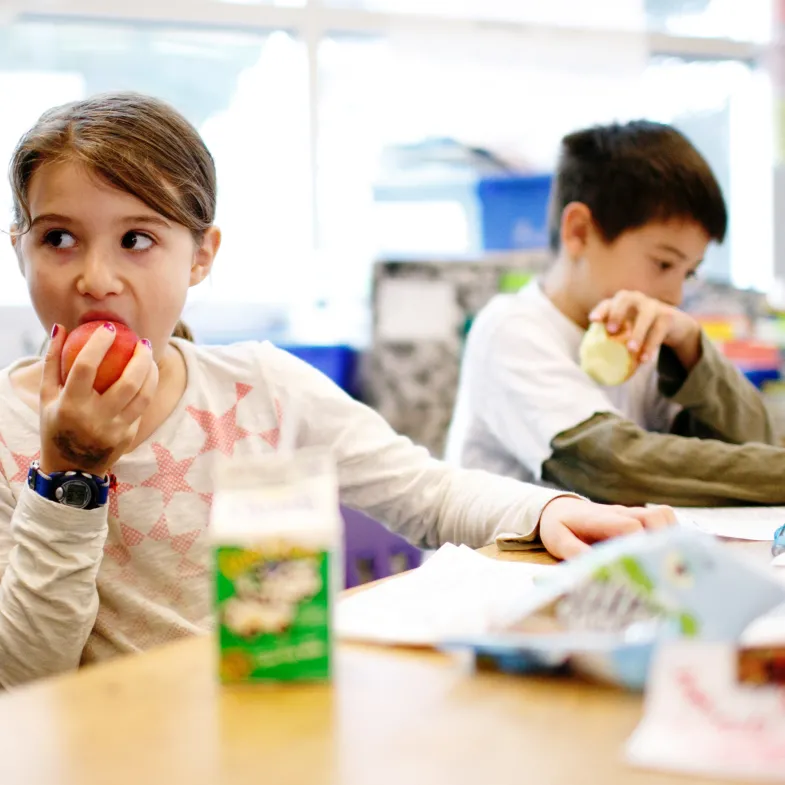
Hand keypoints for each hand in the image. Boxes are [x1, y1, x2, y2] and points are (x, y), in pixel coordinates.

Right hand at [39, 323, 157, 476]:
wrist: (70, 469)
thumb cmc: (56, 423)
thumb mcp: (46, 396)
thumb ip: (52, 361)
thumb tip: (62, 327)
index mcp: (69, 405)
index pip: (85, 367)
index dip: (99, 344)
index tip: (110, 327)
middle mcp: (94, 419)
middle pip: (126, 383)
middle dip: (140, 358)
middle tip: (143, 342)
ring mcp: (114, 430)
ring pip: (143, 397)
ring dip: (151, 373)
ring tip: (149, 356)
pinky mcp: (127, 438)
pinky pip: (141, 409)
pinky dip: (147, 389)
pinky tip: (149, 375)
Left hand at [539, 496, 675, 559]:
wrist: (559, 508)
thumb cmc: (559, 527)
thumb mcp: (558, 541)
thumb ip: (575, 552)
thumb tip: (596, 566)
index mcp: (600, 519)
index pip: (630, 526)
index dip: (640, 545)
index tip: (643, 566)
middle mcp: (620, 513)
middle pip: (655, 516)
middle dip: (664, 540)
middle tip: (663, 567)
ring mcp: (631, 513)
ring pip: (663, 515)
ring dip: (671, 536)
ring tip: (668, 562)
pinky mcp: (638, 518)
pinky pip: (663, 520)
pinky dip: (670, 534)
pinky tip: (666, 556)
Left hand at [589, 290, 701, 370]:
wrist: (671, 325)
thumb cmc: (639, 329)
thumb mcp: (626, 331)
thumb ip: (612, 339)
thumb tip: (593, 363)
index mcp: (621, 303)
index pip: (608, 303)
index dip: (600, 310)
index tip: (593, 321)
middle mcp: (636, 300)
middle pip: (625, 298)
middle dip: (617, 313)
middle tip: (611, 330)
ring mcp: (653, 306)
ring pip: (645, 316)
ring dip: (637, 333)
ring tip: (631, 350)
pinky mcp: (667, 316)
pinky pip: (659, 330)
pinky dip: (651, 345)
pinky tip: (644, 358)